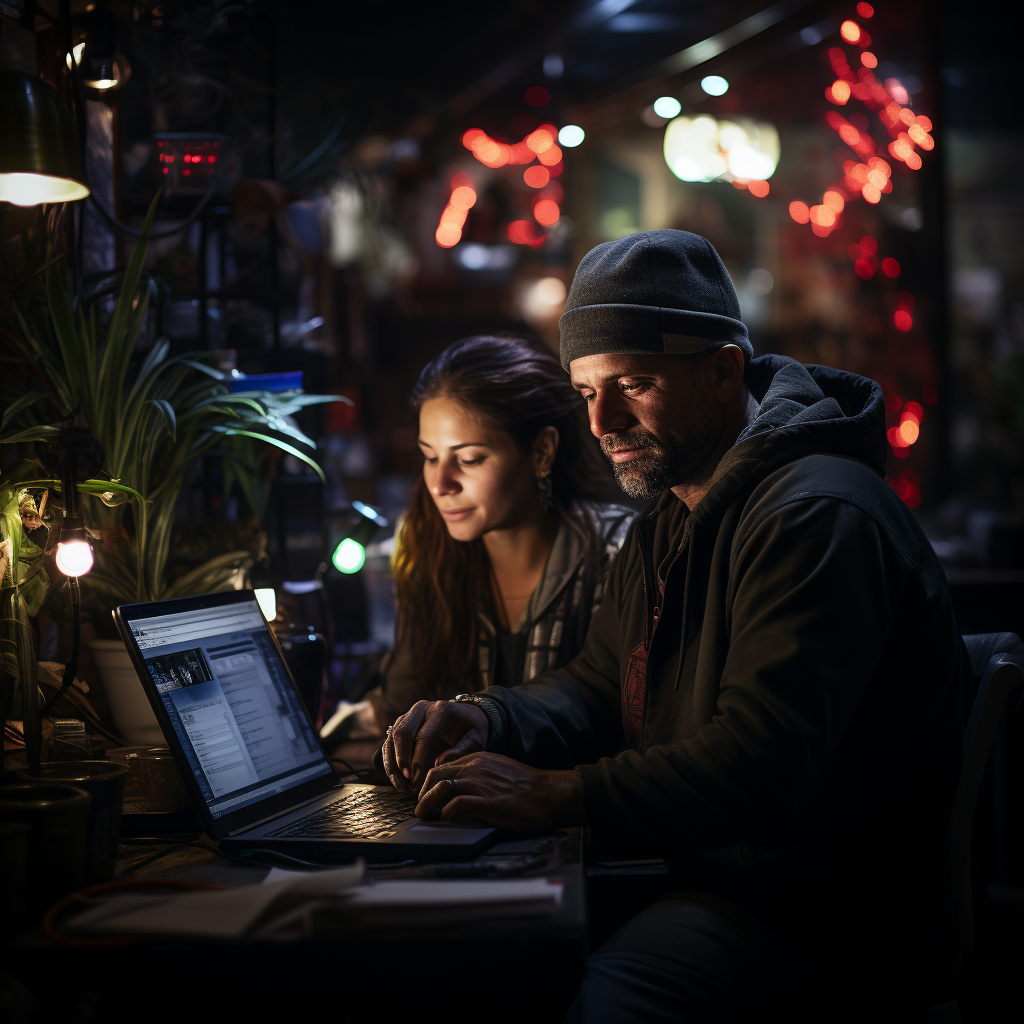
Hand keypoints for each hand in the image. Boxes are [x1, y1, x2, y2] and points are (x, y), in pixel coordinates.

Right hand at [381, 699, 487, 792]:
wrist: (465, 717)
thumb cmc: (470, 730)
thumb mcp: (475, 739)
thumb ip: (461, 750)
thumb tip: (439, 763)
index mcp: (441, 710)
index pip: (424, 736)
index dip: (418, 759)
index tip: (416, 780)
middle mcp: (422, 709)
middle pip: (402, 733)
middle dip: (401, 760)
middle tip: (406, 783)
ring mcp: (409, 715)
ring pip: (392, 738)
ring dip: (393, 764)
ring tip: (402, 786)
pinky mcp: (401, 724)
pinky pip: (389, 743)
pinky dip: (390, 762)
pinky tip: (398, 780)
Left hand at [415, 752, 582, 831]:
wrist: (547, 793)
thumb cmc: (526, 786)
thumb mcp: (498, 769)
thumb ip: (479, 773)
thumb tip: (462, 786)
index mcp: (478, 758)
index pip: (443, 765)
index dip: (429, 781)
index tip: (425, 793)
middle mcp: (475, 767)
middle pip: (436, 774)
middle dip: (422, 791)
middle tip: (420, 806)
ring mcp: (479, 783)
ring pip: (441, 788)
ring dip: (427, 803)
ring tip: (423, 815)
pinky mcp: (486, 802)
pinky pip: (457, 805)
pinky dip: (447, 813)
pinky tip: (446, 820)